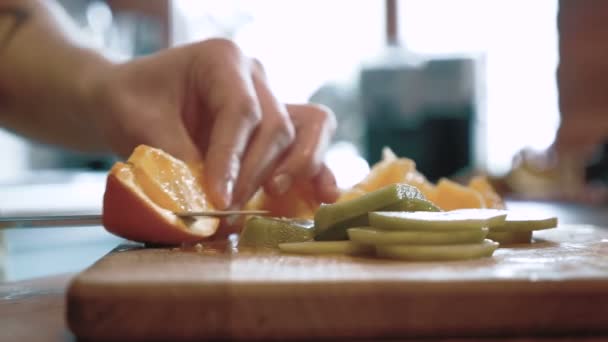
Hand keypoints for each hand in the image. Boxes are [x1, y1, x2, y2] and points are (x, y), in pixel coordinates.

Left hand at [88, 38, 338, 208]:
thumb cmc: (130, 102)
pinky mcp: (274, 128)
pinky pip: (309, 141)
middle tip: (228, 210)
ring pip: (306, 130)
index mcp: (222, 60)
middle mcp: (255, 77)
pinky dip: (316, 168)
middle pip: (276, 125)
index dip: (233, 158)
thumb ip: (176, 156)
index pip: (241, 110)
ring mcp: (270, 100)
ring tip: (274, 196)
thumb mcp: (139, 123)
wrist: (129, 99)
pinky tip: (323, 193)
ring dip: (295, 168)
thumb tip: (209, 200)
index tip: (218, 197)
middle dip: (255, 173)